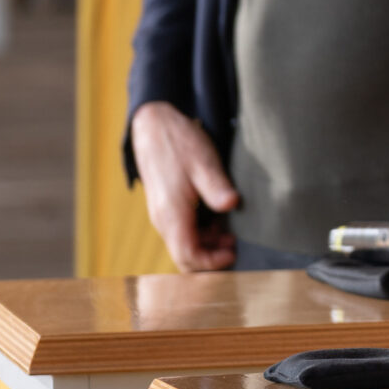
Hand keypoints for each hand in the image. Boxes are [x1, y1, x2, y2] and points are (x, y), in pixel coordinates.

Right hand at [129, 100, 238, 270]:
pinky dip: (200, 233)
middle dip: (210, 257)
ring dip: (207, 245)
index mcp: (171, 214)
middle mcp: (163, 220)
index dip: (211, 262)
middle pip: (184, 256)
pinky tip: (217, 220)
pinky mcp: (165, 207)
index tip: (234, 253)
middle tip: (235, 244)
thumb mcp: (204, 162)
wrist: (153, 126)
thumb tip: (231, 204)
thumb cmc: (179, 143)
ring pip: (183, 244)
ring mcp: (162, 215)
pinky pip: (181, 231)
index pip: (188, 255)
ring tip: (230, 232)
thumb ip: (217, 187)